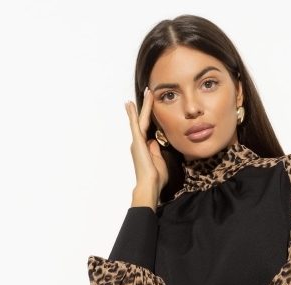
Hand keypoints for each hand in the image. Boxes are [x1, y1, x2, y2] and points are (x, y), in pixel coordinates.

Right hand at [125, 89, 167, 205]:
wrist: (150, 185)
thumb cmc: (156, 178)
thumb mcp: (159, 161)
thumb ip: (156, 150)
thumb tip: (154, 142)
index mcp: (145, 148)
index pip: (149, 129)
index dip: (150, 118)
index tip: (151, 108)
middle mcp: (139, 143)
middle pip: (144, 120)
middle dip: (146, 106)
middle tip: (149, 92)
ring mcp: (137, 142)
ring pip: (141, 119)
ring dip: (144, 106)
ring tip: (147, 92)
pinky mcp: (137, 142)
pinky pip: (135, 124)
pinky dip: (133, 114)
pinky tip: (130, 104)